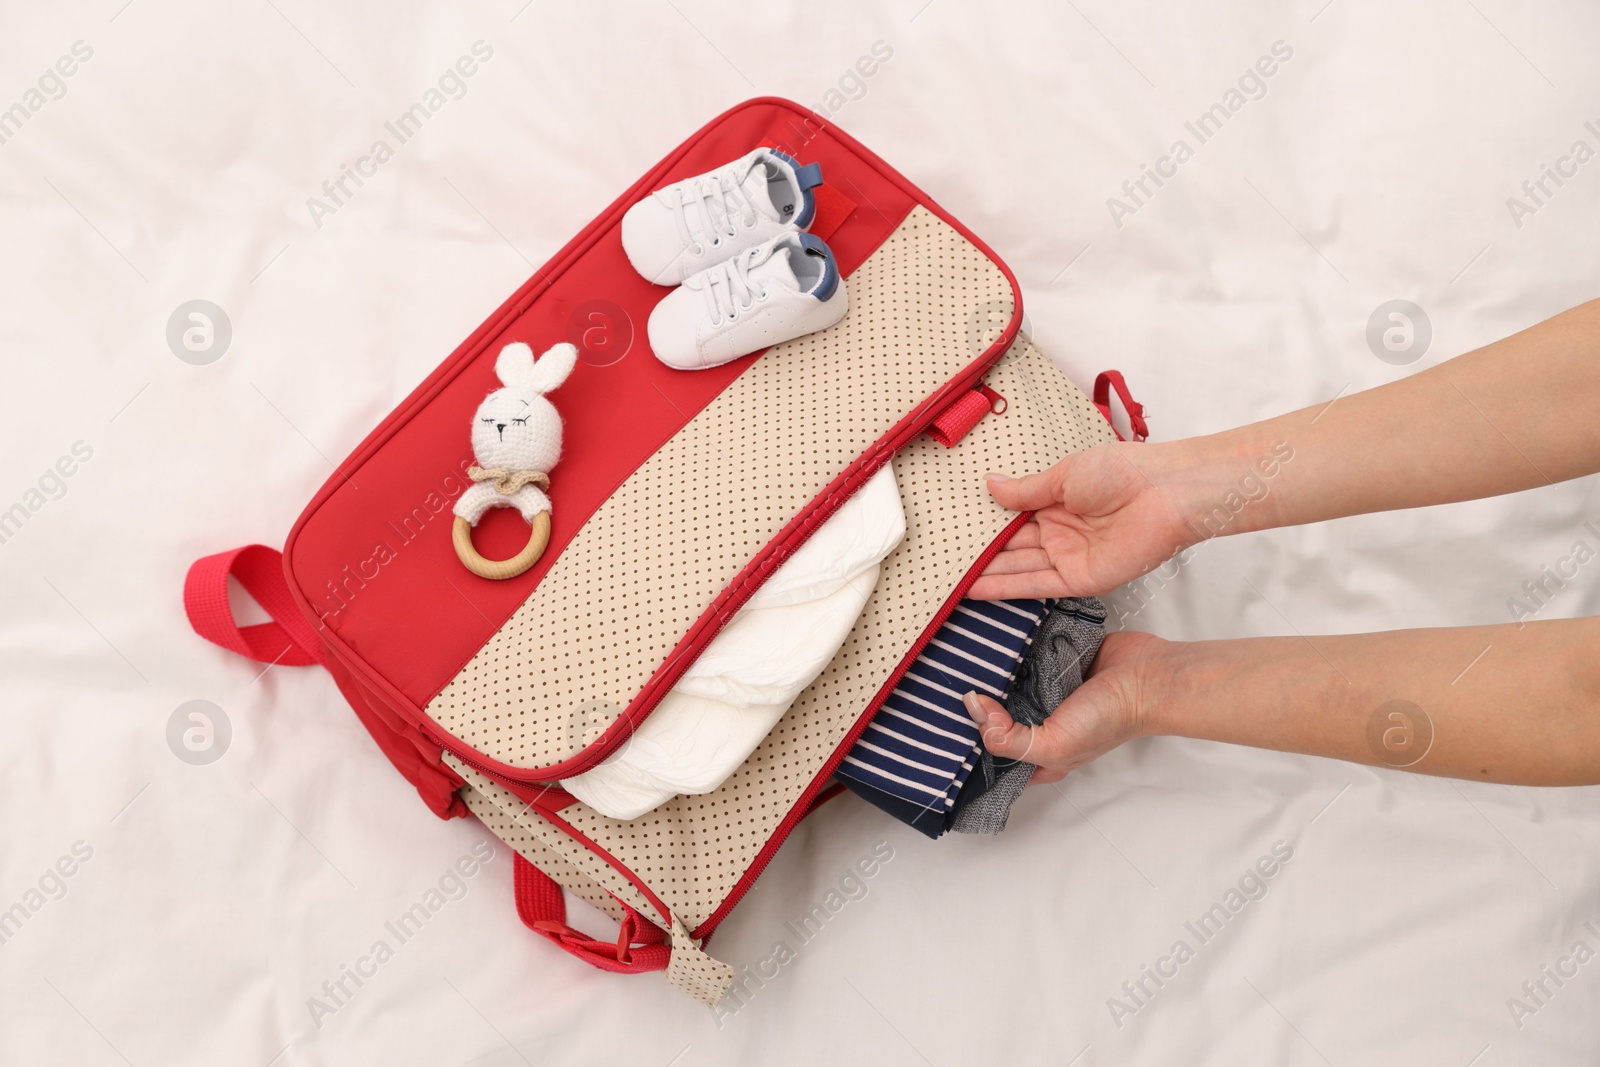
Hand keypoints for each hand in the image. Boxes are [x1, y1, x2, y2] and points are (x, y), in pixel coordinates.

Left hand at [961, 630, 1160, 783]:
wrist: (1146, 676)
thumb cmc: (1110, 718)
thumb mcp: (1053, 745)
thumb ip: (1007, 737)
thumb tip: (973, 708)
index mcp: (1039, 755)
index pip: (992, 757)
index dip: (968, 747)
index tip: (941, 729)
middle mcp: (1039, 724)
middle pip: (993, 717)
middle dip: (973, 705)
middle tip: (941, 685)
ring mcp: (1045, 690)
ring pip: (1004, 683)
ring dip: (988, 672)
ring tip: (957, 658)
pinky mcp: (1052, 660)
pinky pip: (1022, 655)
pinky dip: (1010, 648)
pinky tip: (987, 639)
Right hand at [968, 442, 1205, 599]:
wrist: (1165, 493)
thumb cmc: (1121, 472)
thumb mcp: (1063, 475)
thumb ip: (1025, 491)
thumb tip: (990, 484)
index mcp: (1056, 502)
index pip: (1012, 519)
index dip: (985, 526)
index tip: (952, 531)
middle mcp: (1059, 532)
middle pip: (1012, 547)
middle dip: (979, 555)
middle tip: (940, 562)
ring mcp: (1069, 557)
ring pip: (1019, 569)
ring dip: (986, 575)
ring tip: (947, 582)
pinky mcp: (1080, 580)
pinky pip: (1037, 586)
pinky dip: (1007, 589)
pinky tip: (976, 590)